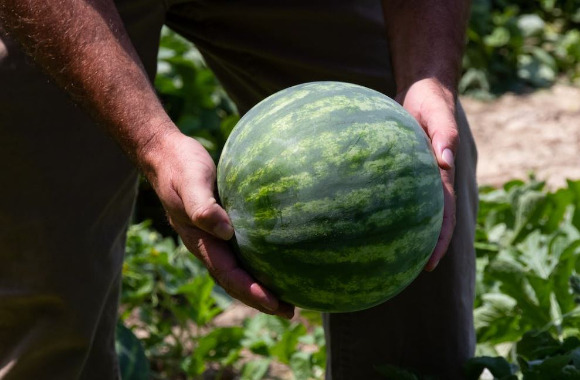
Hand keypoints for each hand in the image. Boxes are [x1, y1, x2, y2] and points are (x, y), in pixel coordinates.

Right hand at [139, 129, 294, 318]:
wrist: (167, 154)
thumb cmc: (180, 167)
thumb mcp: (191, 183)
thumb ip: (203, 208)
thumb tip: (226, 232)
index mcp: (200, 241)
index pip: (228, 275)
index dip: (251, 292)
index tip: (276, 304)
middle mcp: (208, 244)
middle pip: (235, 280)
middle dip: (260, 298)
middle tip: (289, 312)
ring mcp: (215, 236)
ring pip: (239, 268)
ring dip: (260, 284)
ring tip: (287, 295)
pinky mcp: (223, 223)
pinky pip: (243, 249)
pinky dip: (259, 260)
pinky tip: (278, 258)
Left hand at [395, 78, 457, 271]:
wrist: (421, 88)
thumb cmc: (433, 101)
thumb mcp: (440, 115)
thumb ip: (445, 136)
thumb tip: (445, 162)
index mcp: (442, 176)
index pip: (443, 216)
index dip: (438, 242)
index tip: (428, 265)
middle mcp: (428, 181)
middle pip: (425, 221)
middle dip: (417, 247)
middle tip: (402, 272)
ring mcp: (413, 176)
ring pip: (406, 210)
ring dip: (398, 231)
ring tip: (379, 254)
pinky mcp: (396, 168)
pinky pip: (387, 190)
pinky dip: (378, 205)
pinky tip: (357, 216)